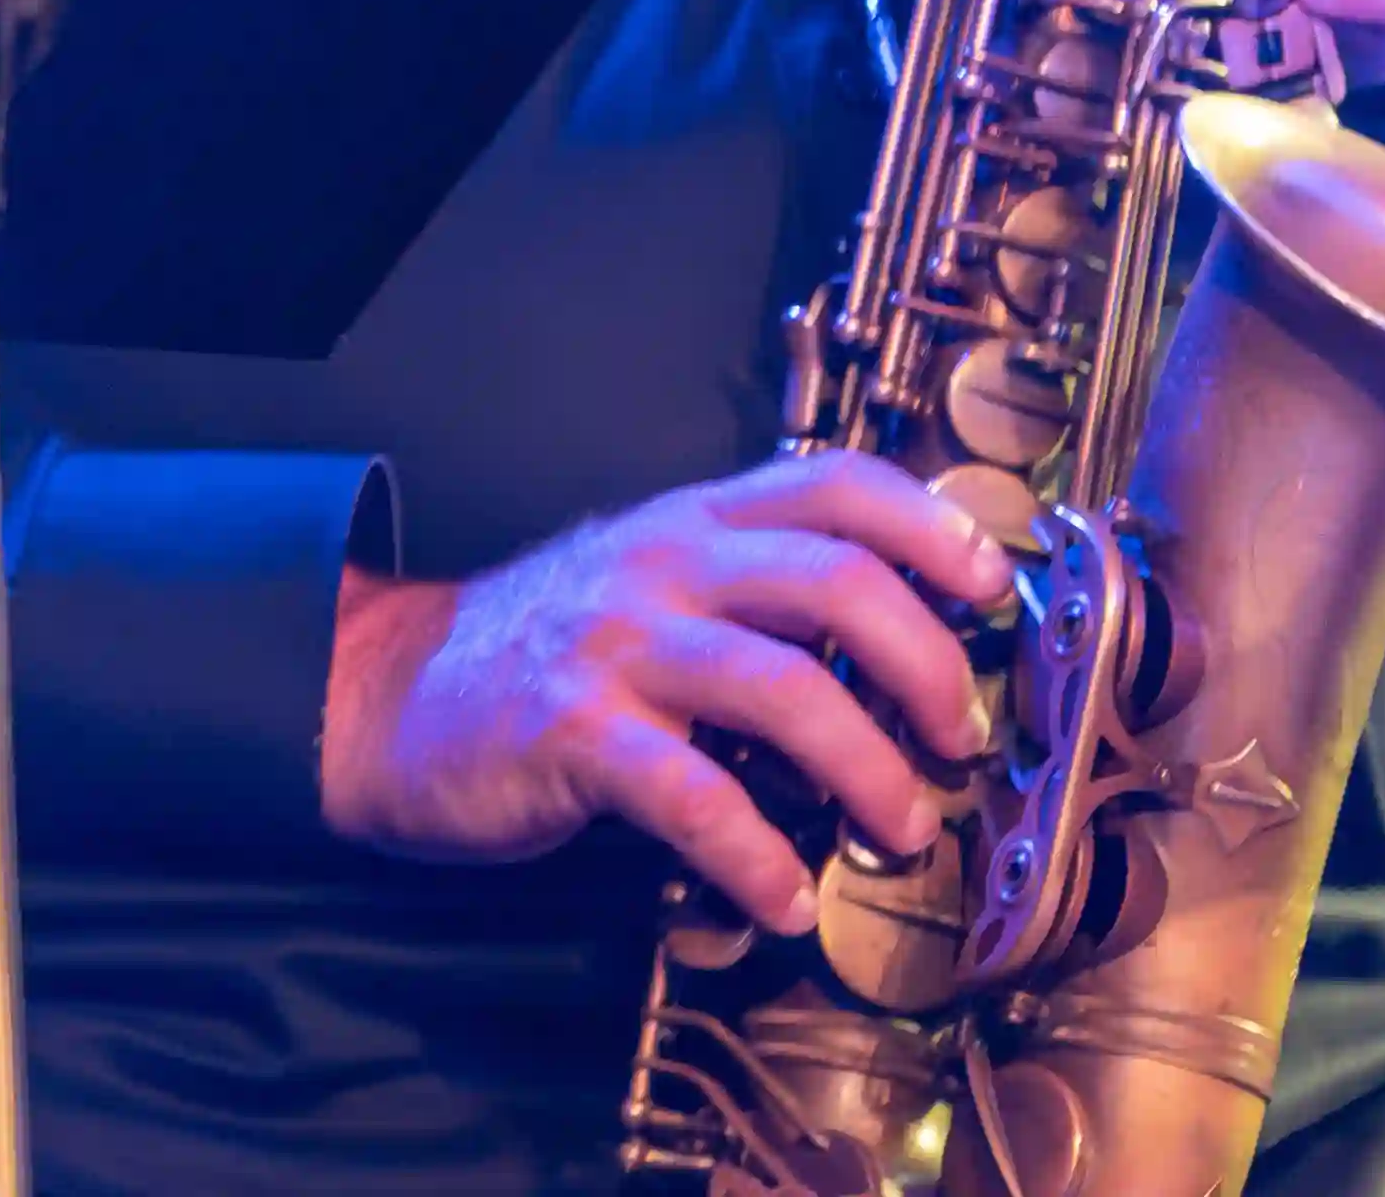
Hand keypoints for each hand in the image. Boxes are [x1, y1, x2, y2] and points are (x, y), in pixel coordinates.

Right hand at [323, 457, 1013, 928]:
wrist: (390, 693)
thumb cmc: (550, 653)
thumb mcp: (650, 587)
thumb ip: (754, 593)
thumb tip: (912, 651)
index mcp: (690, 522)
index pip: (832, 483)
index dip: (931, 524)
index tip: (994, 586)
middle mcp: (660, 566)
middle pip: (834, 582)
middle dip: (927, 667)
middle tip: (959, 740)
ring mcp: (615, 646)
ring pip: (783, 689)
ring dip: (871, 773)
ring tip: (902, 830)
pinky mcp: (571, 734)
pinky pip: (692, 798)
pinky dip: (758, 859)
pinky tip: (788, 901)